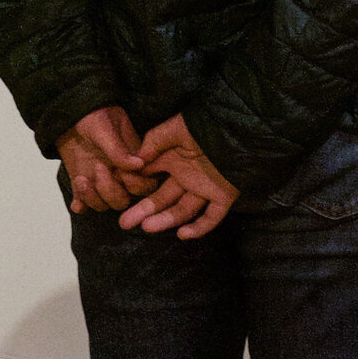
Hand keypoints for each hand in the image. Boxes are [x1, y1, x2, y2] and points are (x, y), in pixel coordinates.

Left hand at [58, 105, 159, 214]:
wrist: (69, 115)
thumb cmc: (92, 115)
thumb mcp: (103, 127)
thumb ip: (118, 149)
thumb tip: (139, 165)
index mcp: (132, 160)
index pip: (144, 184)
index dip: (134, 184)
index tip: (119, 171)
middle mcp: (119, 175)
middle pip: (123, 200)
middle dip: (110, 191)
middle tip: (97, 168)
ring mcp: (101, 181)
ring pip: (104, 205)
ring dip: (93, 198)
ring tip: (81, 179)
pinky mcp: (83, 185)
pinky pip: (84, 205)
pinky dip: (80, 206)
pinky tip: (76, 201)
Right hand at [117, 114, 239, 240]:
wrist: (238, 126)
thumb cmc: (206, 123)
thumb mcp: (176, 128)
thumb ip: (154, 141)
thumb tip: (135, 160)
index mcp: (174, 160)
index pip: (151, 179)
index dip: (136, 188)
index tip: (119, 196)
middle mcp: (187, 177)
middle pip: (163, 199)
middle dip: (144, 211)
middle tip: (124, 223)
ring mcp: (205, 188)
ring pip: (183, 210)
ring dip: (165, 220)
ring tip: (146, 227)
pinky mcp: (224, 196)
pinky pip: (211, 217)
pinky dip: (198, 228)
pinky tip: (182, 234)